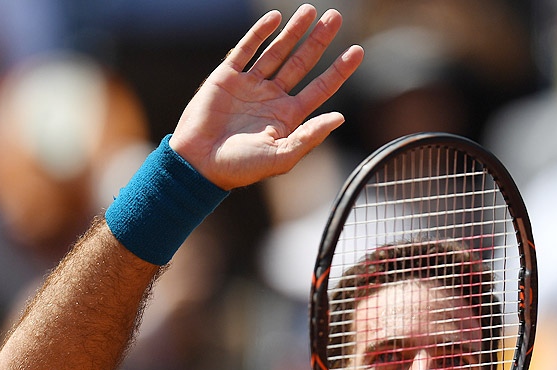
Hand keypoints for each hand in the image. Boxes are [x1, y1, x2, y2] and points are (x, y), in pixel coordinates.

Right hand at [168, 4, 362, 189]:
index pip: (320, 87)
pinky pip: (246, 50)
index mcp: (288, 116)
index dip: (339, 69)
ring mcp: (250, 85)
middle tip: (336, 16)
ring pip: (277, 51)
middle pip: (302, 62)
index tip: (358, 50)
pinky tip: (275, 19)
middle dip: (319, 39)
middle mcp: (272, 98)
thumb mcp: (282, 157)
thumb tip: (340, 117)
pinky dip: (260, 33)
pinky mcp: (227, 78)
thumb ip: (310, 136)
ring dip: (293, 31)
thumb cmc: (241, 167)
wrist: (199, 164)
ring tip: (310, 10)